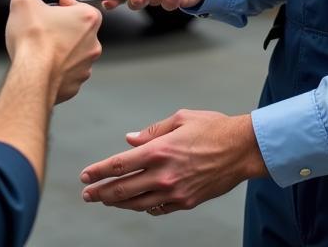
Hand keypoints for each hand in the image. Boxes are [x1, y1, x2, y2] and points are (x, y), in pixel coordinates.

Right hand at [4, 0, 102, 102]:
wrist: (31, 78)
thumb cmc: (33, 43)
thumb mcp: (23, 2)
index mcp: (86, 19)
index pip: (79, 5)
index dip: (64, 4)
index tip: (54, 6)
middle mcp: (91, 42)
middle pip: (79, 29)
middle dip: (63, 27)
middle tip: (45, 26)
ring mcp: (85, 65)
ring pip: (75, 52)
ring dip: (62, 49)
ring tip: (43, 47)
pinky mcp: (75, 84)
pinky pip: (69, 73)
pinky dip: (59, 70)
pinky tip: (44, 66)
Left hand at [79, 109, 267, 215]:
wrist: (242, 149)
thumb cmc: (212, 128)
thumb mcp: (180, 119)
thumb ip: (152, 131)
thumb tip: (129, 140)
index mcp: (159, 150)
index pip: (119, 165)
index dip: (98, 172)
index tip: (85, 176)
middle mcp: (164, 174)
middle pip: (123, 189)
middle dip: (101, 193)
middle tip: (87, 195)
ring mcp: (175, 192)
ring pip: (138, 203)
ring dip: (118, 203)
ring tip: (105, 200)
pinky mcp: (186, 202)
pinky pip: (158, 209)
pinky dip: (144, 207)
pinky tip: (136, 204)